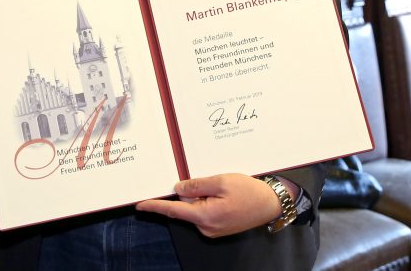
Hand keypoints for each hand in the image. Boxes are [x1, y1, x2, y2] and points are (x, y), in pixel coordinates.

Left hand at [135, 173, 292, 237]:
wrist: (271, 204)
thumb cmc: (249, 192)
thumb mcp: (221, 181)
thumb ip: (197, 185)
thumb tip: (178, 188)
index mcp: (205, 216)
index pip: (174, 210)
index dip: (155, 206)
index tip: (139, 205)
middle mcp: (206, 227)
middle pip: (186, 205)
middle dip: (191, 191)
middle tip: (212, 182)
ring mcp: (212, 229)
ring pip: (195, 207)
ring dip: (202, 195)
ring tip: (223, 190)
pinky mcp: (218, 227)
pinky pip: (204, 210)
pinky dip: (208, 200)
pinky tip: (224, 195)